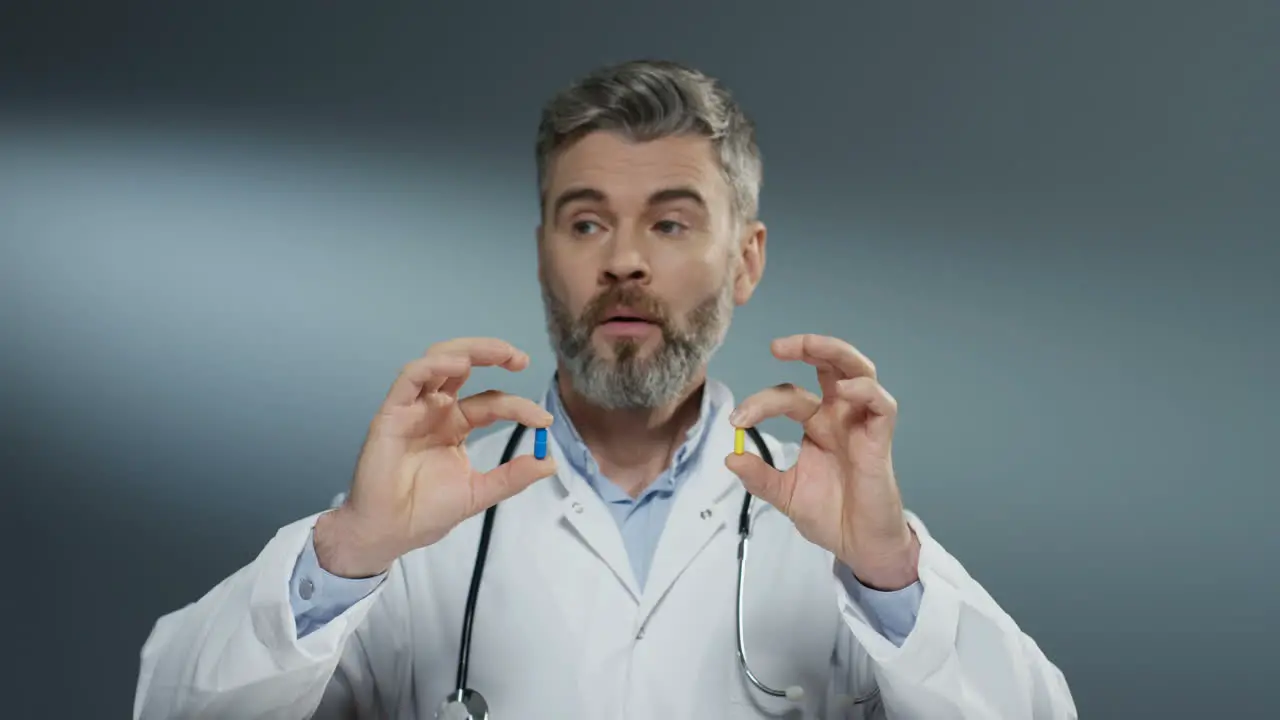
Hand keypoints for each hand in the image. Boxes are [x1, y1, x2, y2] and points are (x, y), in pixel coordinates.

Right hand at [315, 338, 556, 577]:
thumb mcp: (479, 492)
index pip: (491, 402)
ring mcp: (413, 409)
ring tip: (499, 352)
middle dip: (493, 354)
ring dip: (469, 350)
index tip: (543, 420)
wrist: (390, 533)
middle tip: (521, 358)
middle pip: (463, 366)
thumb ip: (513, 476)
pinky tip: (459, 364)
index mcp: (455, 425)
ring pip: (438, 361)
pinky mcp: (392, 413)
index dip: (518, 406)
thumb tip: (550, 462)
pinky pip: (410, 378)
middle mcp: (435, 410)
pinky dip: (434, 365)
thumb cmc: (426, 513)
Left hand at [726, 334, 919, 589]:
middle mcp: (839, 417)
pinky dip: (864, 390)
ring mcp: (861, 425)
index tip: (736, 422)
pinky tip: (843, 390)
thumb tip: (730, 458)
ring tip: (807, 346)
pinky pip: (881, 405)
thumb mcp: (785, 495)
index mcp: (817, 424)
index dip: (760, 403)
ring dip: (834, 352)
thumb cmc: (830, 516)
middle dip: (807, 346)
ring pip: (859, 371)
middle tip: (776, 346)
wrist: (859, 547)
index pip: (788, 396)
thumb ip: (760, 477)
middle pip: (830, 365)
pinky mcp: (880, 440)